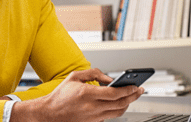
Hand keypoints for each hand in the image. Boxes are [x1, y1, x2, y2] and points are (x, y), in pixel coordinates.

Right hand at [11, 68, 143, 121]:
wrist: (50, 113)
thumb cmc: (61, 95)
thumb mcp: (75, 77)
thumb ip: (94, 74)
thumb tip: (109, 78)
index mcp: (88, 94)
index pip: (115, 93)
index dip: (128, 90)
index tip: (135, 85)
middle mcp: (93, 107)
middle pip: (121, 103)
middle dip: (133, 96)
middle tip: (139, 90)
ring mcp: (94, 117)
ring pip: (119, 112)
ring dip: (128, 104)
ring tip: (132, 97)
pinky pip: (111, 116)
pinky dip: (118, 109)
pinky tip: (119, 103)